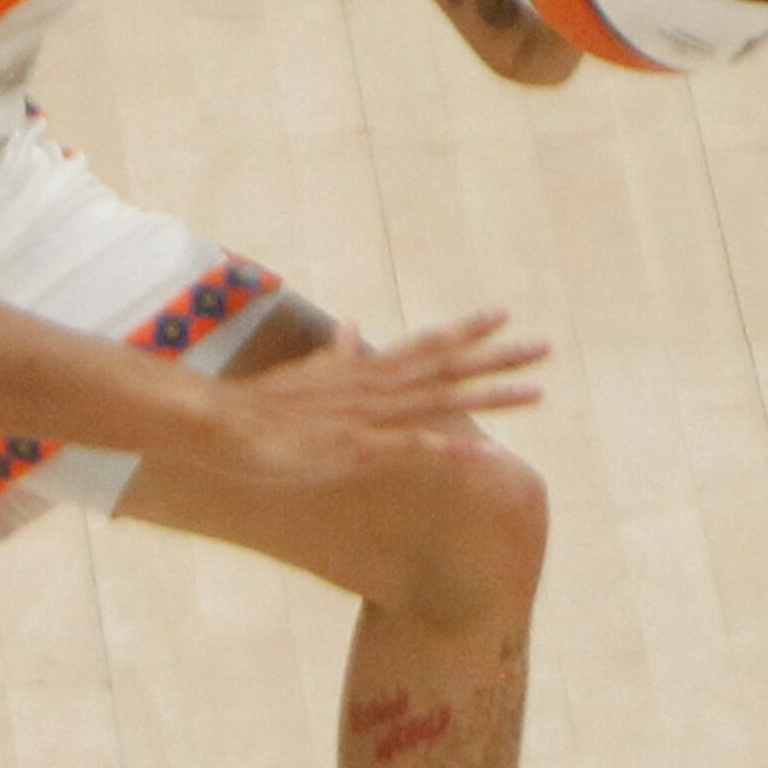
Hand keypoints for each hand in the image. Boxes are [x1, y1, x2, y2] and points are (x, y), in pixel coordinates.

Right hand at [198, 311, 546, 489]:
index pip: (425, 343)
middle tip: (545, 347)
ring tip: (537, 391)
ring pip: (442, 400)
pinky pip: (414, 446)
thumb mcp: (307, 372)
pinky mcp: (357, 447)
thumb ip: (338, 352)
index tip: (503, 315)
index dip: (466, 331)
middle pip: (447, 366)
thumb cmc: (261, 404)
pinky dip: (452, 447)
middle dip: (498, 357)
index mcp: (365, 369)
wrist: (223, 422)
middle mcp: (375, 385)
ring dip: (491, 395)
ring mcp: (369, 416)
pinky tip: (487, 452)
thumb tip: (354, 324)